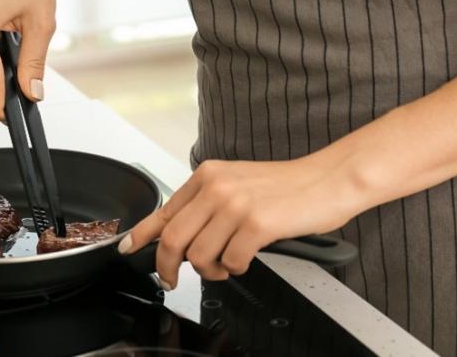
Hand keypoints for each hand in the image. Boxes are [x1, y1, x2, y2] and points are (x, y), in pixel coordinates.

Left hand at [119, 156, 359, 287]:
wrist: (328, 179)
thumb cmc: (286, 186)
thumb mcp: (236, 185)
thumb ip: (206, 205)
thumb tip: (178, 237)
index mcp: (207, 176)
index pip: (163, 211)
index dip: (141, 235)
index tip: (128, 249)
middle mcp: (216, 188)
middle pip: (173, 240)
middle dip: (168, 267)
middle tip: (174, 280)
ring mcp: (235, 205)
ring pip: (200, 256)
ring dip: (211, 270)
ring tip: (226, 264)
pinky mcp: (256, 224)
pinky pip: (230, 262)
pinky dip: (236, 269)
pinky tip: (247, 258)